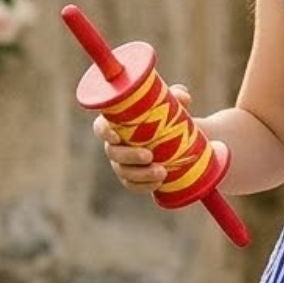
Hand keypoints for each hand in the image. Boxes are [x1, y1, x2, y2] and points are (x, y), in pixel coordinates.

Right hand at [94, 83, 220, 194]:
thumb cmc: (167, 116)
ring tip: (162, 172)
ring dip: (140, 174)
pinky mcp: (133, 177)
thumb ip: (176, 97)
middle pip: (112, 152)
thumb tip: (182, 97)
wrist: (181, 139)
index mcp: (117, 124)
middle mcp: (115, 144)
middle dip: (129, 156)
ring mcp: (122, 163)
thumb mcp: (172, 105)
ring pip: (123, 171)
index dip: (104, 132)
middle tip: (150, 155)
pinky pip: (133, 185)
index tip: (117, 136)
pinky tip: (158, 183)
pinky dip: (145, 186)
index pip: (101, 127)